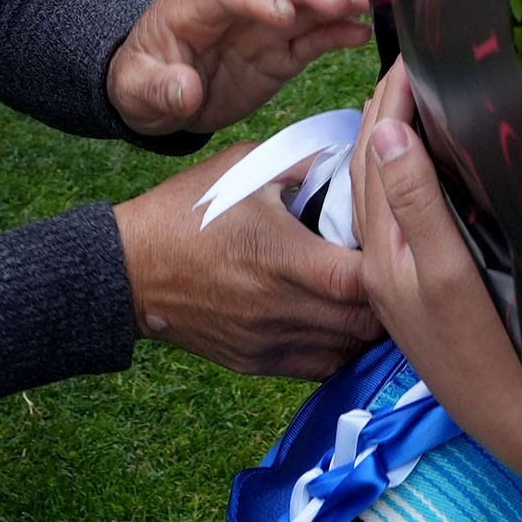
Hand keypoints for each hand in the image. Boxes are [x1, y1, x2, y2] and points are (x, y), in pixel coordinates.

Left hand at [109, 0, 373, 136]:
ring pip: (302, 3)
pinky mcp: (280, 52)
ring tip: (369, 4)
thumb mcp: (135, 91)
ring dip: (335, 0)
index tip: (284, 14)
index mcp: (192, 5)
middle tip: (339, 1)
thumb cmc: (139, 85)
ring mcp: (261, 27)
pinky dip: (338, 32)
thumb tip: (185, 88)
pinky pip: (313, 37)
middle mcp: (234, 7)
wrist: (155, 98)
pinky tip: (363, 31)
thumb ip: (158, 87)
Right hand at [114, 141, 381, 376]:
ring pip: (347, 350)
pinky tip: (337, 319)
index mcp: (281, 257)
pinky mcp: (256, 363)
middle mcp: (279, 307)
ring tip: (370, 295)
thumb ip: (305, 161)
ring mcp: (268, 342)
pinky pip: (318, 367)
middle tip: (394, 271)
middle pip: (365, 322)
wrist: (127, 269)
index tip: (394, 243)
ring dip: (365, 325)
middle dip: (388, 298)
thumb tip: (356, 154)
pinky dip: (338, 347)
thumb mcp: (244, 168)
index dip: (389, 264)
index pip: (362, 278)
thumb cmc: (186, 211)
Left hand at [351, 63, 521, 480]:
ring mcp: (403, 268)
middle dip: (386, 107)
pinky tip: (430, 160)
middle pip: (373, 161)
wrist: (513, 421)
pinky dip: (413, 171)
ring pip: (387, 183)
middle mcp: (383, 254)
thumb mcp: (446, 274)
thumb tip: (389, 129)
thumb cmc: (482, 351)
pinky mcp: (425, 280)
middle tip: (412, 59)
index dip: (389, 97)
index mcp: (381, 247)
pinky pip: (406, 208)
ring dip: (395, 135)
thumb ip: (417, 202)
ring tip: (416, 95)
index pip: (374, 150)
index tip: (410, 49)